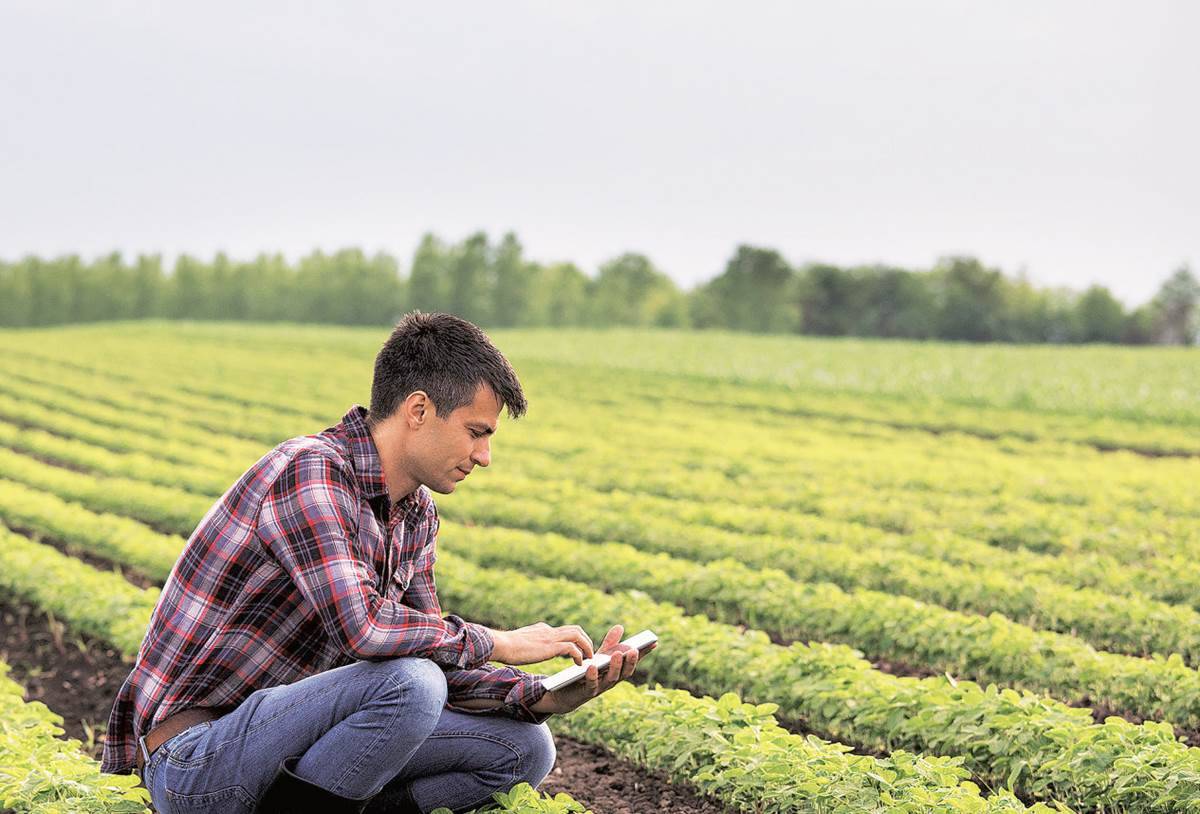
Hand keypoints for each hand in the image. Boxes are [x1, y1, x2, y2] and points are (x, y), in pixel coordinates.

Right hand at [490, 622, 593, 665]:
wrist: (501, 644)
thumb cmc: (507, 647)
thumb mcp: (521, 642)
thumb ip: (530, 643)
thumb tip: (529, 648)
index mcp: (542, 629)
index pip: (563, 630)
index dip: (573, 639)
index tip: (577, 649)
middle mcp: (548, 630)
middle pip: (575, 629)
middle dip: (585, 640)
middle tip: (589, 653)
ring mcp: (550, 637)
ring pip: (578, 635)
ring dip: (586, 646)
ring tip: (589, 658)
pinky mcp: (551, 646)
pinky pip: (572, 648)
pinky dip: (579, 655)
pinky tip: (578, 664)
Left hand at [529, 625, 653, 715]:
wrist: (567, 692)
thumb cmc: (587, 673)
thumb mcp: (599, 656)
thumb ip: (610, 643)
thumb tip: (620, 627)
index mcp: (617, 671)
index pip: (633, 662)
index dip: (644, 653)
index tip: (654, 642)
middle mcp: (612, 681)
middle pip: (625, 672)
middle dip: (631, 661)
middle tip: (634, 649)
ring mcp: (600, 687)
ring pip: (611, 679)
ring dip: (615, 667)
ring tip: (616, 654)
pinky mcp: (586, 692)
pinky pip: (591, 685)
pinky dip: (593, 676)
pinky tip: (592, 666)